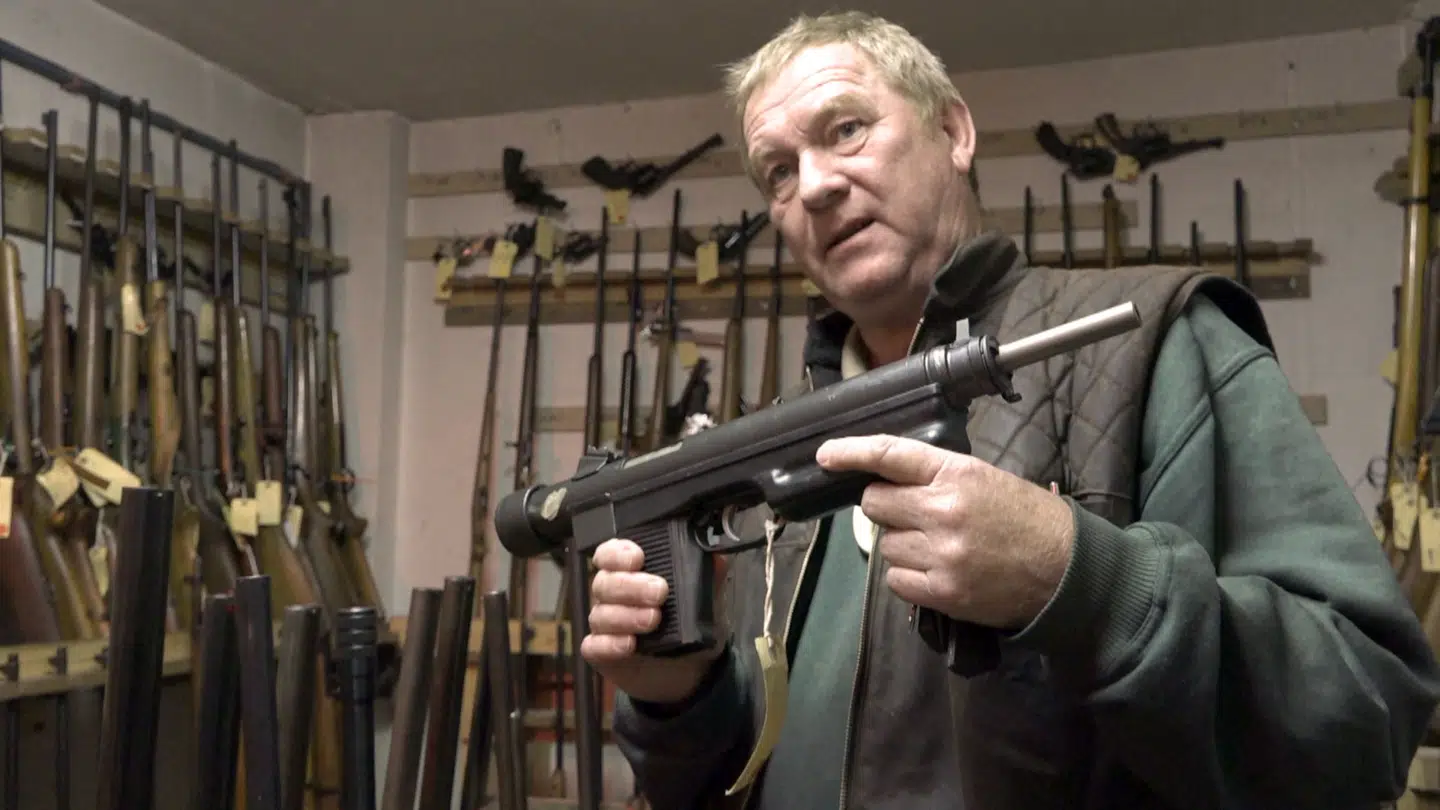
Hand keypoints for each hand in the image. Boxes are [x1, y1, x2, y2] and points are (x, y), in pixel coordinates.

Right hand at [581, 538, 726, 704]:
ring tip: (653, 619)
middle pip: (605, 583)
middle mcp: (611, 594)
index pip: (610, 553)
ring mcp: (605, 624)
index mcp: (630, 572)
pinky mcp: (602, 652)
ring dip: (626, 616)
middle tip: (659, 592)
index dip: (618, 553)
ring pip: (601, 614)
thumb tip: (717, 554)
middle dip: (631, 586)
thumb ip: (708, 573)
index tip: (637, 558)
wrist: (689, 667)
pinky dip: (609, 644)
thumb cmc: (689, 622)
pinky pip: (595, 646)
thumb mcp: (705, 596)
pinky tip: (628, 644)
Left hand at [816, 434, 1074, 629]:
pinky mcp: (943, 591)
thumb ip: (937, 477)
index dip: (852, 452)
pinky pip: (896, 579)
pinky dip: (908, 575)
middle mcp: (943, 511)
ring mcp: (941, 554)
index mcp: (957, 474)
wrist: (1067, 569)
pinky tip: (935, 570)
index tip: (826, 456)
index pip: (890, 455)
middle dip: (885, 508)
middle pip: (875, 505)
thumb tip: (888, 482)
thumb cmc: (1028, 518)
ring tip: (936, 545)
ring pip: (885, 545)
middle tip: (912, 514)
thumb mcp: (986, 479)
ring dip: (901, 543)